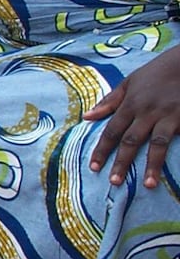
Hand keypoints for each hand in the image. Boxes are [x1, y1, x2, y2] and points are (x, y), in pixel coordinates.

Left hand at [85, 48, 179, 188]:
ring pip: (158, 144)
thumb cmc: (156, 73)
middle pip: (131, 140)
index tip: (94, 167)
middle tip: (114, 182)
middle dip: (122, 162)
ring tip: (148, 185)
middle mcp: (147, 112)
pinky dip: (176, 154)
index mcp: (131, 104)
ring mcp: (169, 116)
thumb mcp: (129, 83)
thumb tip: (87, 116)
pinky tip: (172, 171)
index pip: (112, 131)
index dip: (102, 149)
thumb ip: (109, 101)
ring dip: (152, 165)